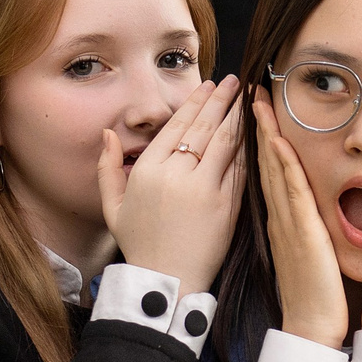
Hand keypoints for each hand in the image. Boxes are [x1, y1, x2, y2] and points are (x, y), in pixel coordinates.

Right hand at [103, 76, 244, 290]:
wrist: (167, 281)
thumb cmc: (139, 244)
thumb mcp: (112, 207)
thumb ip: (106, 168)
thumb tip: (107, 134)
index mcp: (148, 171)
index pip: (176, 126)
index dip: (195, 103)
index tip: (209, 87)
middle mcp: (177, 175)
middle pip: (203, 127)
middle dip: (221, 100)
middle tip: (234, 81)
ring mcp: (205, 189)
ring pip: (225, 142)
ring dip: (238, 115)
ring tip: (248, 96)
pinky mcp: (227, 205)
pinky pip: (239, 168)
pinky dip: (248, 147)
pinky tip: (255, 131)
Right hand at [255, 94, 349, 348]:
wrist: (314, 327)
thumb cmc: (320, 294)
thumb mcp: (317, 251)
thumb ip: (315, 227)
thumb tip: (322, 208)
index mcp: (287, 221)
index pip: (275, 171)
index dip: (268, 139)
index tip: (265, 110)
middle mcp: (282, 217)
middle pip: (266, 163)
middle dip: (260, 127)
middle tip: (254, 93)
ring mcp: (287, 223)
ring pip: (273, 170)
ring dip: (265, 134)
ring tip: (258, 102)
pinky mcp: (299, 232)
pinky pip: (289, 191)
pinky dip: (282, 163)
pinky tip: (277, 140)